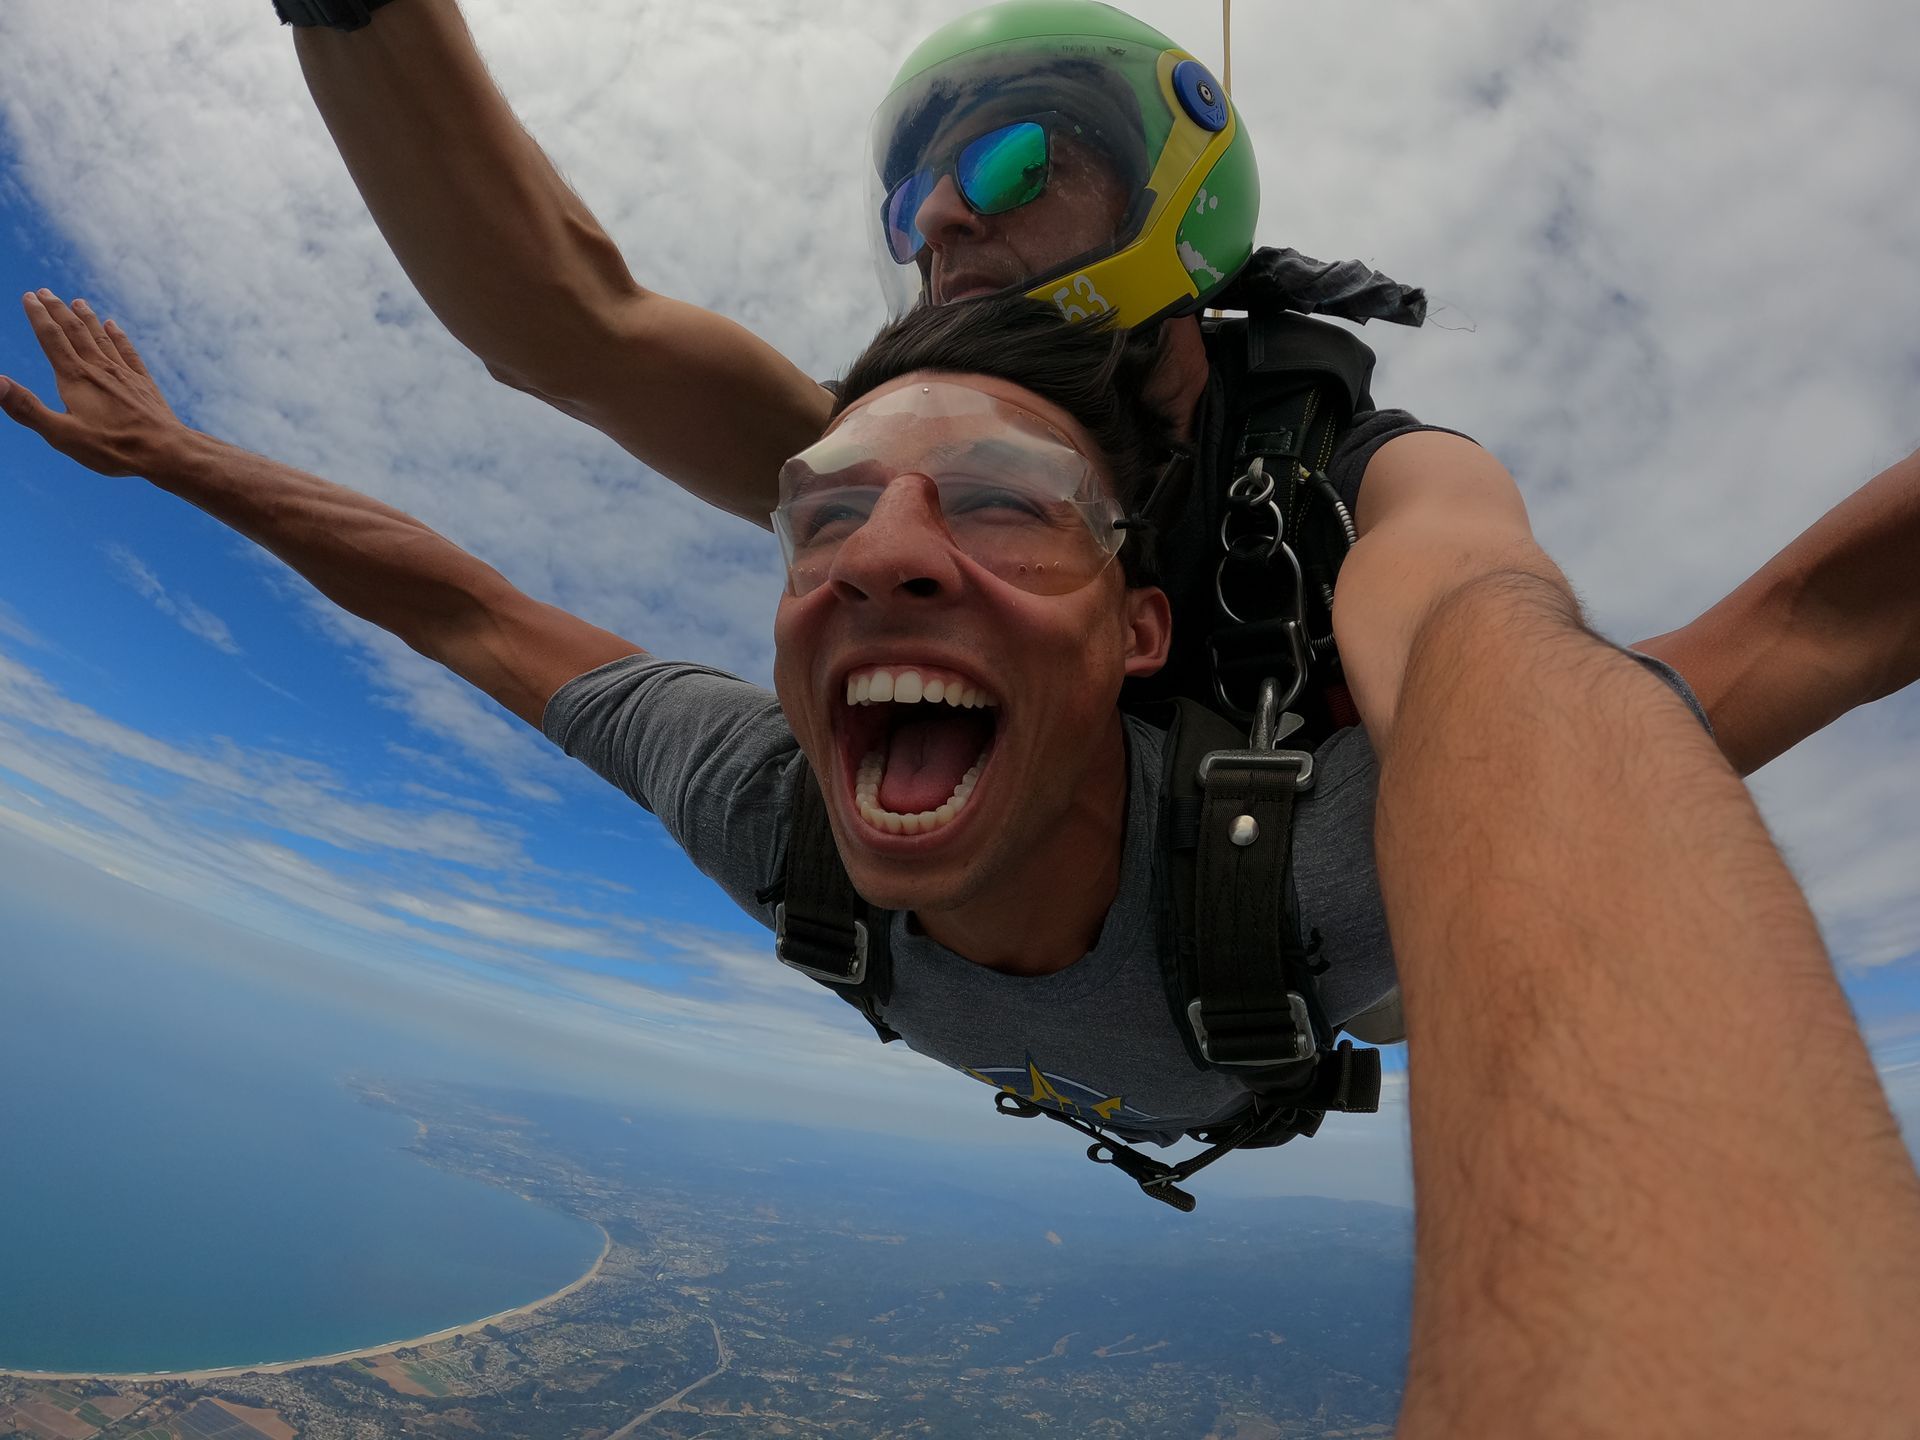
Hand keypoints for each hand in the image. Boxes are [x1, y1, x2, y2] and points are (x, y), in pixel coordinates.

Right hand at [0, 290, 187, 476]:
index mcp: (75, 378)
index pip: (51, 338)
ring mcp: (124, 374)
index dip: (38, 316)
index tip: (29, 297)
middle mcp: (99, 369)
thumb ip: (26, 408)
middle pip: (75, 332)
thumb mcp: (61, 435)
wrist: (166, 451)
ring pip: (101, 338)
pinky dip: (118, 336)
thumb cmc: (113, 447)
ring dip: (87, 318)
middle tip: (44, 292)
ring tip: (77, 302)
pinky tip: (114, 326)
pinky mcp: (144, 384)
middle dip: (58, 310)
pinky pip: (128, 352)